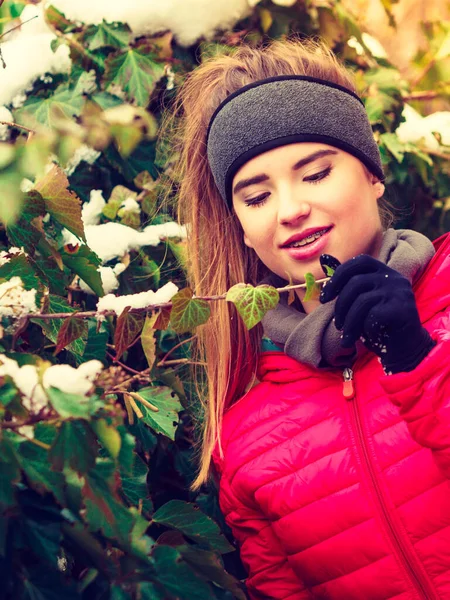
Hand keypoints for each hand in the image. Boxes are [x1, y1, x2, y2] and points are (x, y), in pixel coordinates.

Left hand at [319, 254, 435, 373]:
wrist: (405, 348)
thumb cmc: (379, 325)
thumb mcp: (362, 302)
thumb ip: (349, 287)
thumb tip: (324, 262)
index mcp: (384, 272)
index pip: (359, 262)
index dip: (338, 277)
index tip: (324, 298)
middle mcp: (394, 278)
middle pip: (355, 282)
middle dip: (340, 306)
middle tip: (338, 325)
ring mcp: (400, 292)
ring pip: (362, 301)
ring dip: (349, 323)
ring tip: (347, 337)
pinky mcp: (403, 309)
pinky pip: (373, 315)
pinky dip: (365, 329)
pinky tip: (370, 336)